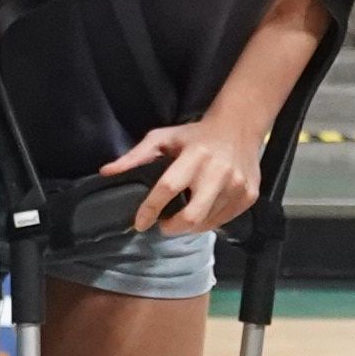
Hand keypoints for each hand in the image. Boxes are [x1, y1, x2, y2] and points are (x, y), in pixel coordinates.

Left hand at [101, 105, 267, 237]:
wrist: (239, 127)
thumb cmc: (195, 135)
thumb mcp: (163, 138)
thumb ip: (135, 156)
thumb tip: (106, 171)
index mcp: (195, 156)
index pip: (168, 188)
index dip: (150, 209)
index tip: (139, 223)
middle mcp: (218, 172)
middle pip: (192, 216)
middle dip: (172, 228)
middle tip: (164, 225)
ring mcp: (237, 185)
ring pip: (207, 223)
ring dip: (190, 226)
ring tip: (183, 216)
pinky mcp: (248, 195)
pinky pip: (223, 220)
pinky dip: (209, 222)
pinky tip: (203, 210)